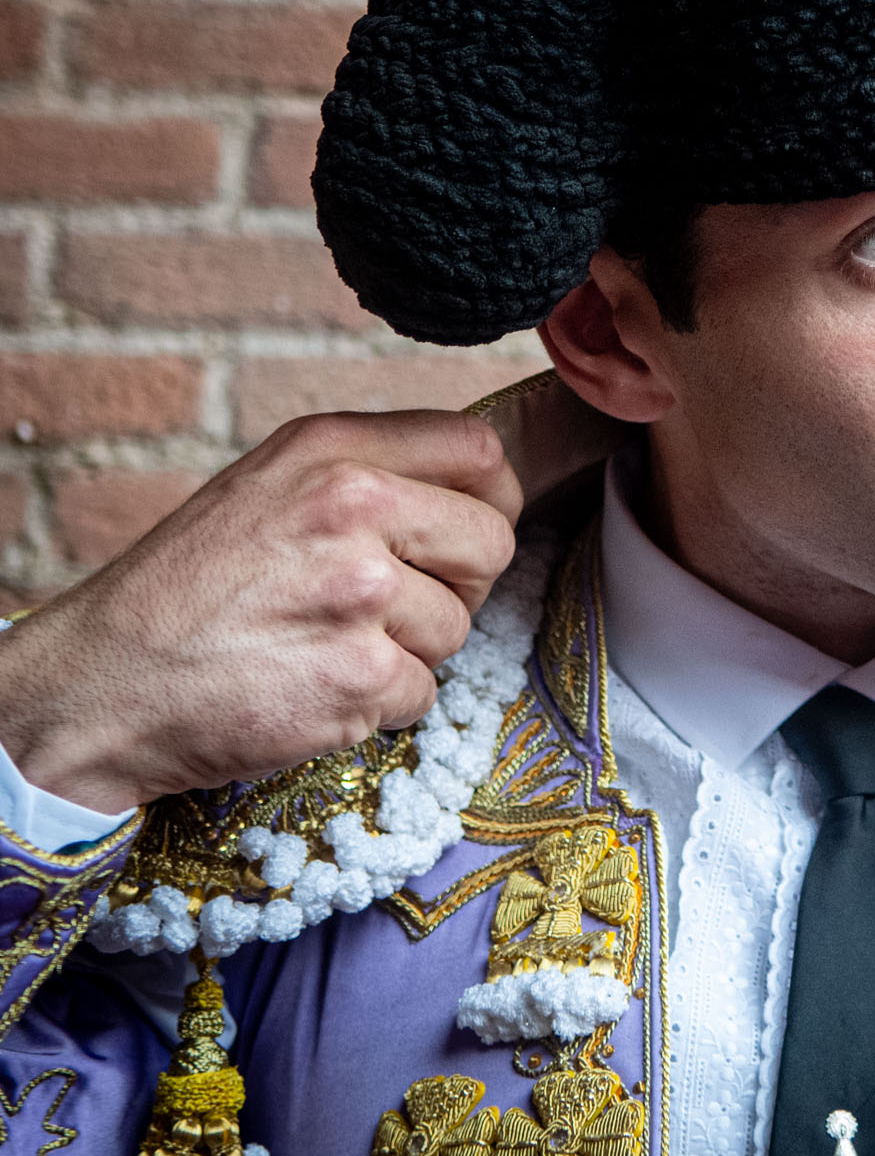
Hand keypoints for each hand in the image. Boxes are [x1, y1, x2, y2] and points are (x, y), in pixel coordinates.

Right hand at [0, 412, 521, 814]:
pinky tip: (315, 687)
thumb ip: (370, 474)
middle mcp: (352, 508)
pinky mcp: (359, 677)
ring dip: (411, 649)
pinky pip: (424, 692)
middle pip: (492, 542)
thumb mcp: (270, 487)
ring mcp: (359, 595)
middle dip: (459, 582)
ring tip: (328, 644)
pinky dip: (380, 704)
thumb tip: (479, 483)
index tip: (466, 530)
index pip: (479, 454)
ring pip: (459, 626)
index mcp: (332, 450)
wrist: (100, 685)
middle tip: (391, 605)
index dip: (490, 499)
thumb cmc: (191, 588)